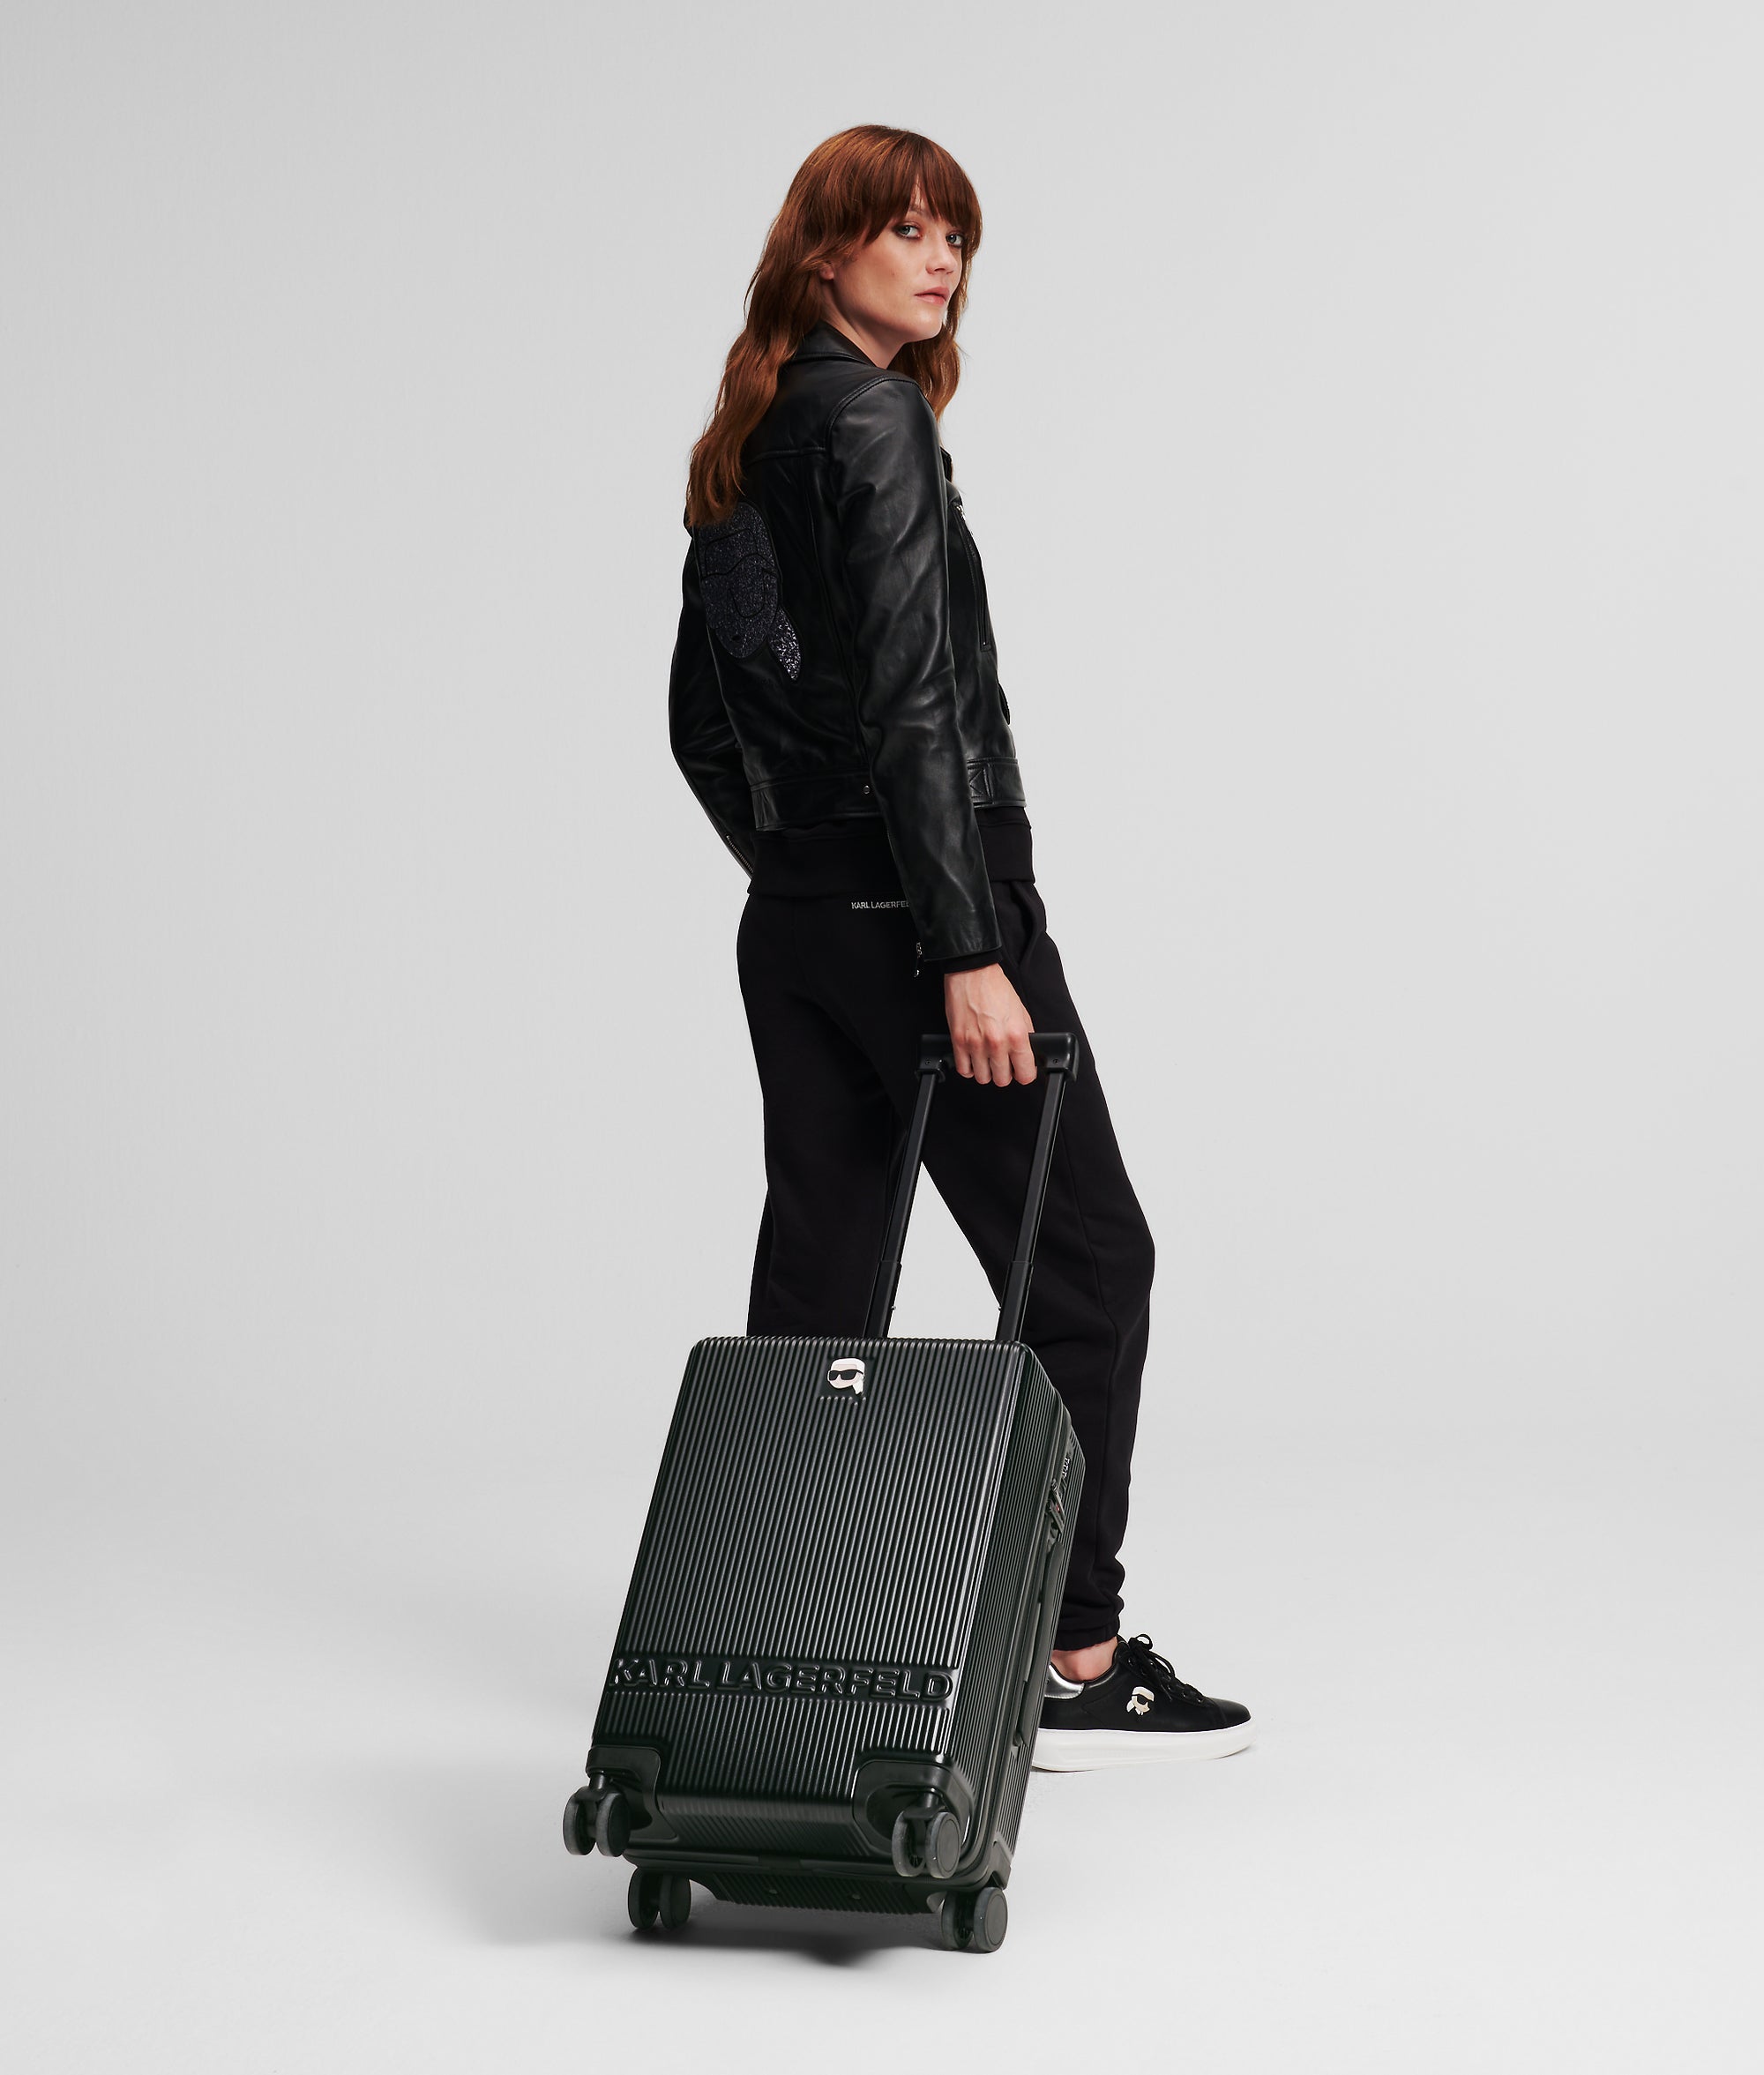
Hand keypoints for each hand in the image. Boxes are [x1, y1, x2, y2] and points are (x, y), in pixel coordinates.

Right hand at [943, 965, 1035, 1084]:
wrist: (972, 973)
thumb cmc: (995, 988)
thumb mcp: (1021, 1011)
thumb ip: (1025, 1035)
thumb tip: (1027, 1053)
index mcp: (1016, 1035)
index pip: (1025, 1074)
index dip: (1025, 1074)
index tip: (1021, 1070)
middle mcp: (996, 1043)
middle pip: (1002, 1080)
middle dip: (1005, 1073)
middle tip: (1003, 1063)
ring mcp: (976, 1044)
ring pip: (983, 1078)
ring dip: (986, 1071)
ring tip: (987, 1060)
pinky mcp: (959, 1042)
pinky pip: (964, 1070)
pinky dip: (969, 1068)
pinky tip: (973, 1059)